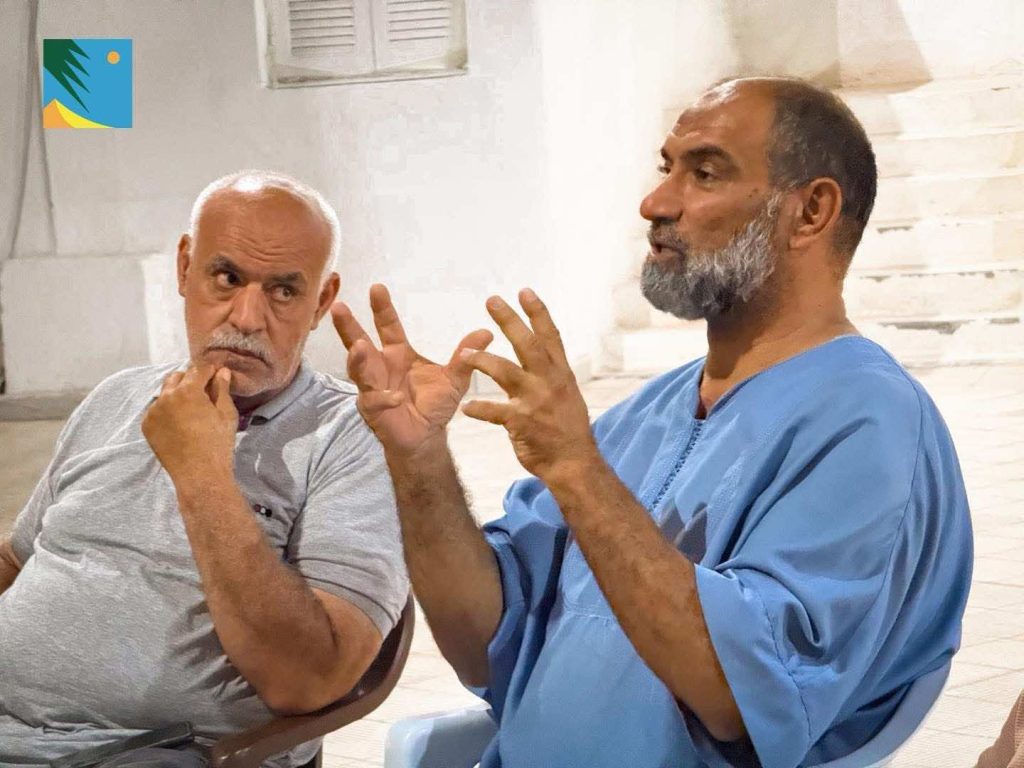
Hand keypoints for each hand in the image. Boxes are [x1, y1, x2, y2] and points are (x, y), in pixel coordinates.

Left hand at [142, 365, 237, 482]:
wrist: (199, 474)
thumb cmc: (217, 443)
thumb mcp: (226, 414)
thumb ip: (221, 389)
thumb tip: (221, 371)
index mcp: (187, 391)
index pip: (198, 369)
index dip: (210, 370)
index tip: (217, 374)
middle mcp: (166, 397)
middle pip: (177, 376)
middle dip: (191, 379)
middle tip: (204, 391)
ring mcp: (153, 412)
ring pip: (165, 392)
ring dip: (177, 393)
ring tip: (191, 408)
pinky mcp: (147, 426)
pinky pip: (156, 409)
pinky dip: (167, 409)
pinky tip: (180, 422)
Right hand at [331, 284, 492, 455]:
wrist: (427, 437)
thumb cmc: (435, 404)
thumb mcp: (454, 379)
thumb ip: (465, 356)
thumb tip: (487, 332)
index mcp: (398, 353)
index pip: (387, 326)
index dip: (382, 308)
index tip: (377, 288)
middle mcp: (381, 366)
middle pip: (359, 342)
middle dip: (349, 326)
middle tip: (340, 308)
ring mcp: (373, 387)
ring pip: (359, 370)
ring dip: (358, 359)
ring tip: (359, 347)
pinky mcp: (374, 409)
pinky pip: (375, 401)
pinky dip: (383, 398)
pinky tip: (395, 397)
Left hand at [460, 289, 598, 483]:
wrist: (574, 464)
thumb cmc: (568, 431)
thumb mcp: (567, 396)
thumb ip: (553, 376)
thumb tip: (544, 357)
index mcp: (561, 373)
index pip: (550, 336)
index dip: (538, 312)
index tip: (525, 291)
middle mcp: (549, 381)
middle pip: (527, 344)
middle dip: (509, 320)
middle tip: (491, 300)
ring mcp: (536, 401)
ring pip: (505, 371)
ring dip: (483, 359)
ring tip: (465, 353)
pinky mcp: (521, 422)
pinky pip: (494, 411)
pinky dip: (478, 408)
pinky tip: (466, 407)